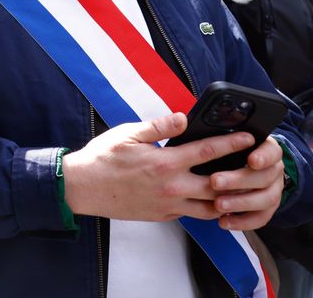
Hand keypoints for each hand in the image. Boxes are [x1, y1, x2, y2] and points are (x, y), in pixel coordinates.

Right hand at [62, 113, 258, 220]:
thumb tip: (182, 119)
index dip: (232, 144)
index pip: (208, 151)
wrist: (83, 188)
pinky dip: (205, 207)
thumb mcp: (127, 134)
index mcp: (165, 162)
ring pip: (211, 207)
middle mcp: (172, 186)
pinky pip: (192, 214)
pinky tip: (208, 198)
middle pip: (219, 183)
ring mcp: (169, 205)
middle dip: (239, 173)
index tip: (248, 138)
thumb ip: (158, 127)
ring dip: (226, 197)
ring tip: (236, 186)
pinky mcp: (163, 216)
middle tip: (252, 166)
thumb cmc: (102, 159)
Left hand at [206, 137, 286, 230]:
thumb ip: (206, 133)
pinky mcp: (265, 207)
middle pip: (263, 176)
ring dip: (241, 202)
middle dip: (239, 180)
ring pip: (265, 199)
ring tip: (218, 204)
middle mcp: (271, 169)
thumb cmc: (224, 147)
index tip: (251, 159)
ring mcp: (272, 189)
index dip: (263, 156)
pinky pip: (261, 217)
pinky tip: (225, 221)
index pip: (271, 150)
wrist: (243, 164)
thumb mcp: (218, 135)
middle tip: (215, 181)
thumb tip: (182, 122)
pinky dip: (244, 221)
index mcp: (263, 147)